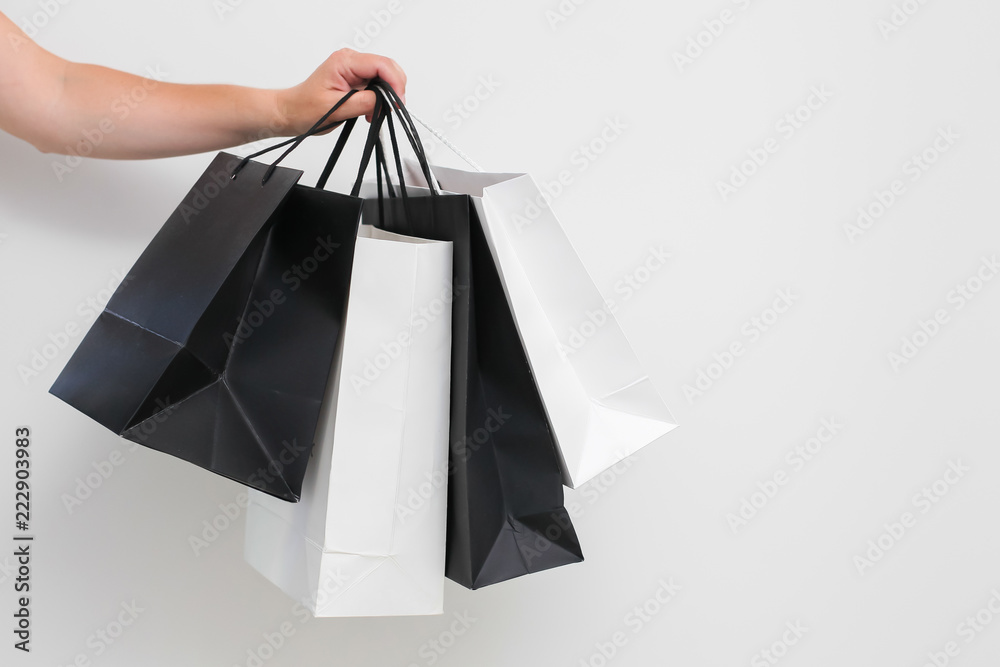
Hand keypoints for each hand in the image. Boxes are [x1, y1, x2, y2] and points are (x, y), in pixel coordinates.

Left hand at [275, 49, 405, 135]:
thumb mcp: (336, 108)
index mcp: (344, 62)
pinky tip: (370, 111)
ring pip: (386, 77)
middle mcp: (351, 61)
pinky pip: (378, 85)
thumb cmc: (305, 108)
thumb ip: (364, 102)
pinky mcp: (356, 79)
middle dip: (394, 89)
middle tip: (390, 110)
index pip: (381, 64)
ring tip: (374, 113)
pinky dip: (381, 99)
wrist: (292, 112)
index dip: (395, 83)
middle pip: (388, 67)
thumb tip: (386, 100)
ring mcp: (354, 69)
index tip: (398, 103)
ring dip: (387, 96)